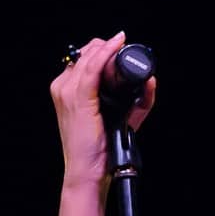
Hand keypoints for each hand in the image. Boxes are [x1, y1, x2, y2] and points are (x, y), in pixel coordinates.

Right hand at [50, 32, 155, 188]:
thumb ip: (138, 99)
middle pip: (85, 53)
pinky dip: (106, 53)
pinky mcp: (78, 98)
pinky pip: (93, 68)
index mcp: (67, 91)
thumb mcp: (119, 117)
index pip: (82, 59)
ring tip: (123, 43)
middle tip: (125, 47)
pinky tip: (117, 44)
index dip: (102, 50)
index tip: (120, 47)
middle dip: (106, 48)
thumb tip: (151, 80)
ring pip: (89, 57)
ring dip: (108, 48)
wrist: (87, 172)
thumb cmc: (99, 149)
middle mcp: (63, 88)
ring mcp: (67, 92)